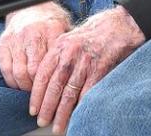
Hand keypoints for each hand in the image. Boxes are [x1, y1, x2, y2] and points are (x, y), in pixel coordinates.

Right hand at [0, 1, 71, 90]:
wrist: (30, 5)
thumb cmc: (51, 22)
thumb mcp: (66, 29)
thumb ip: (70, 48)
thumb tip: (81, 72)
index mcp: (51, 29)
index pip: (52, 63)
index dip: (54, 82)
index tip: (58, 91)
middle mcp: (31, 33)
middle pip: (33, 71)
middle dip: (39, 88)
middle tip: (45, 94)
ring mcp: (15, 38)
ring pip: (18, 73)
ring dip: (25, 87)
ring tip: (33, 90)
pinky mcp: (3, 43)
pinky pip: (5, 69)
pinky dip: (12, 81)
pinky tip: (20, 83)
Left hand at [31, 6, 144, 133]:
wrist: (117, 26)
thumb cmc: (92, 35)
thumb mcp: (70, 40)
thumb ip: (58, 58)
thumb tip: (47, 82)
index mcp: (59, 47)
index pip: (42, 74)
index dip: (36, 94)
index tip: (33, 109)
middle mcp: (69, 54)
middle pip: (54, 86)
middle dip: (47, 107)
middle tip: (42, 122)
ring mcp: (85, 61)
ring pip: (70, 92)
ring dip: (62, 113)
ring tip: (58, 127)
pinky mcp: (100, 68)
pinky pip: (88, 92)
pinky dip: (81, 106)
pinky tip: (77, 116)